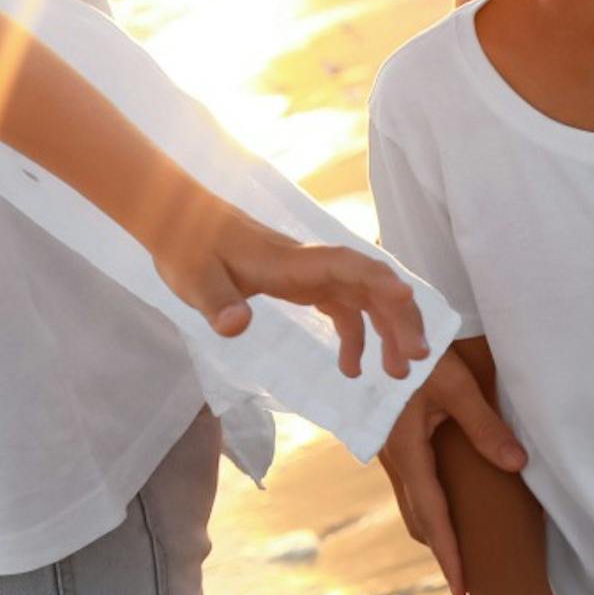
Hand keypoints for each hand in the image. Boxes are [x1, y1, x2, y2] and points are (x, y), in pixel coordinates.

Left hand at [153, 210, 431, 378]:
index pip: (344, 265)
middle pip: (367, 284)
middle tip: (415, 360)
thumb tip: (234, 327)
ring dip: (387, 329)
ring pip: (363, 297)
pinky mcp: (301, 284)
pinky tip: (352, 368)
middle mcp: (309, 265)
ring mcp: (308, 274)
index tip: (407, 298)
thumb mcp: (193, 280)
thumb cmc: (186, 247)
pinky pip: (342, 307)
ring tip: (398, 372)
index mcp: (289, 262)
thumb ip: (216, 303)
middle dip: (398, 317)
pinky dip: (355, 335)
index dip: (378, 279)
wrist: (178, 222)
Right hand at [378, 349, 527, 594]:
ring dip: (432, 527)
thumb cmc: (418, 353)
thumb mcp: (455, 385)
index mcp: (405, 449)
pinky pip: (410, 483)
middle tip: (463, 581)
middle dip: (440, 548)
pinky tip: (441, 503)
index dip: (448, 553)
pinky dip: (426, 504)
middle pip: (417, 516)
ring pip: (410, 501)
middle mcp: (392, 456)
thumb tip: (517, 464)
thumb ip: (485, 426)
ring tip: (456, 549)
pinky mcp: (391, 437)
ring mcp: (388, 448)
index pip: (432, 514)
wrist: (378, 325)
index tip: (460, 589)